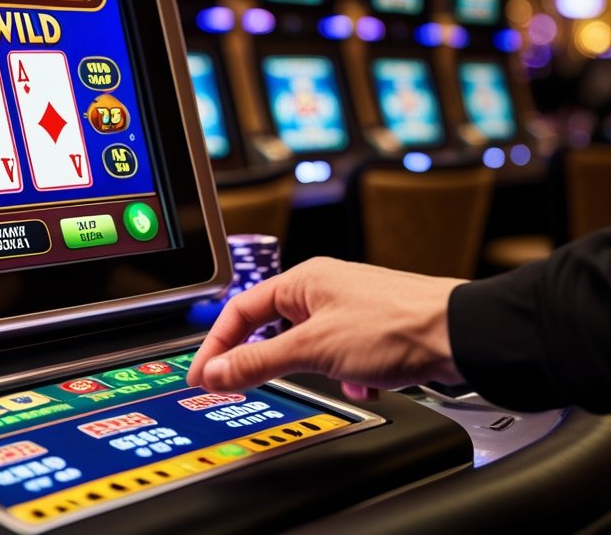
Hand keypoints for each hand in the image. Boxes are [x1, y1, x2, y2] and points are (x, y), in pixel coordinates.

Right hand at [185, 257, 466, 395]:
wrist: (462, 336)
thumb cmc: (397, 325)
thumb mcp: (313, 350)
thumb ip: (258, 361)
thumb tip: (216, 371)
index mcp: (302, 281)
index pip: (240, 310)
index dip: (217, 344)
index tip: (204, 374)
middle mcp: (324, 288)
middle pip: (272, 327)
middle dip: (265, 359)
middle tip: (244, 383)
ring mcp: (351, 308)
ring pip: (310, 344)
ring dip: (312, 369)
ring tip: (323, 383)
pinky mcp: (376, 330)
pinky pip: (343, 356)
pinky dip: (345, 376)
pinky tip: (361, 386)